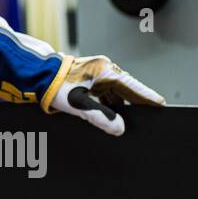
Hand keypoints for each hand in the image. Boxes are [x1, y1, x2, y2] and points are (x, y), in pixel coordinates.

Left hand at [44, 55, 164, 136]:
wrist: (36, 74)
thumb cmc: (55, 86)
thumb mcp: (79, 104)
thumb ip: (101, 117)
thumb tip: (120, 128)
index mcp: (106, 71)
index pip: (134, 87)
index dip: (148, 98)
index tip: (161, 106)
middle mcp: (105, 69)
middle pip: (127, 91)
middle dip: (134, 106)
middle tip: (145, 121)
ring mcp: (97, 73)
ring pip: (116, 93)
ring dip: (118, 107)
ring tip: (126, 123)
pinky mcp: (90, 78)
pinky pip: (106, 93)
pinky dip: (108, 104)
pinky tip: (108, 117)